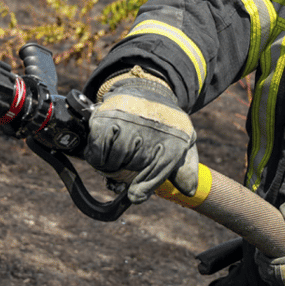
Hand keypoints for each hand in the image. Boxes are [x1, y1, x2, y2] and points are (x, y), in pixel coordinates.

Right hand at [85, 67, 197, 202]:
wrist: (147, 89)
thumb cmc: (165, 125)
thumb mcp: (183, 144)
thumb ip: (185, 170)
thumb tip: (188, 192)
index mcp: (173, 140)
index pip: (156, 175)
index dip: (144, 188)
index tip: (135, 195)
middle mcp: (150, 131)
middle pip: (130, 171)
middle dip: (127, 171)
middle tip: (128, 161)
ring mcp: (126, 123)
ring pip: (112, 163)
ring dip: (111, 164)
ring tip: (119, 152)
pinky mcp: (105, 118)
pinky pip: (96, 152)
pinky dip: (97, 155)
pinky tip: (106, 146)